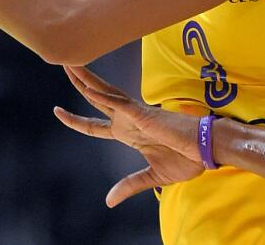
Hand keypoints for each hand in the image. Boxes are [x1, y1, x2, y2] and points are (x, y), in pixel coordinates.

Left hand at [54, 65, 204, 206]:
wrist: (207, 152)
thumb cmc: (187, 159)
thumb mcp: (152, 177)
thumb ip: (129, 185)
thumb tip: (108, 201)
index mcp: (129, 132)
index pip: (94, 125)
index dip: (75, 119)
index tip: (57, 111)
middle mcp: (129, 119)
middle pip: (97, 98)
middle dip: (79, 83)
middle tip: (63, 63)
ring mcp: (136, 114)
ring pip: (105, 94)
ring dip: (87, 81)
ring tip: (70, 65)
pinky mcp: (145, 115)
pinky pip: (121, 104)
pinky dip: (104, 98)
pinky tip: (89, 91)